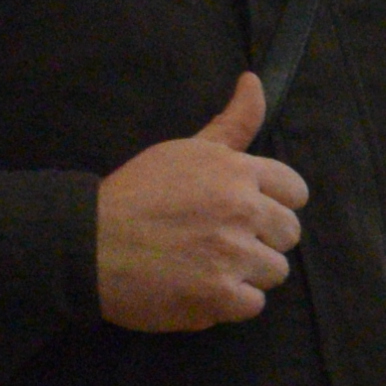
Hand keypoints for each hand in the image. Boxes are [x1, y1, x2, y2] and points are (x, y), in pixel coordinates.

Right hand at [97, 73, 303, 331]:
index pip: (295, 191)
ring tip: (207, 264)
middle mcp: (242, 210)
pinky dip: (229, 302)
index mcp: (237, 172)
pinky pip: (253, 305)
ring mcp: (232, 255)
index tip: (247, 212)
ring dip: (246, 273)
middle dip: (261, 239)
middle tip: (220, 240)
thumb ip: (232, 122)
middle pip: (288, 233)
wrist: (90, 243)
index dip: (273, 204)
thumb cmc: (136, 194)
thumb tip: (254, 81)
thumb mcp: (186, 149)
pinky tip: (201, 287)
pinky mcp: (219, 295)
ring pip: (275, 271)